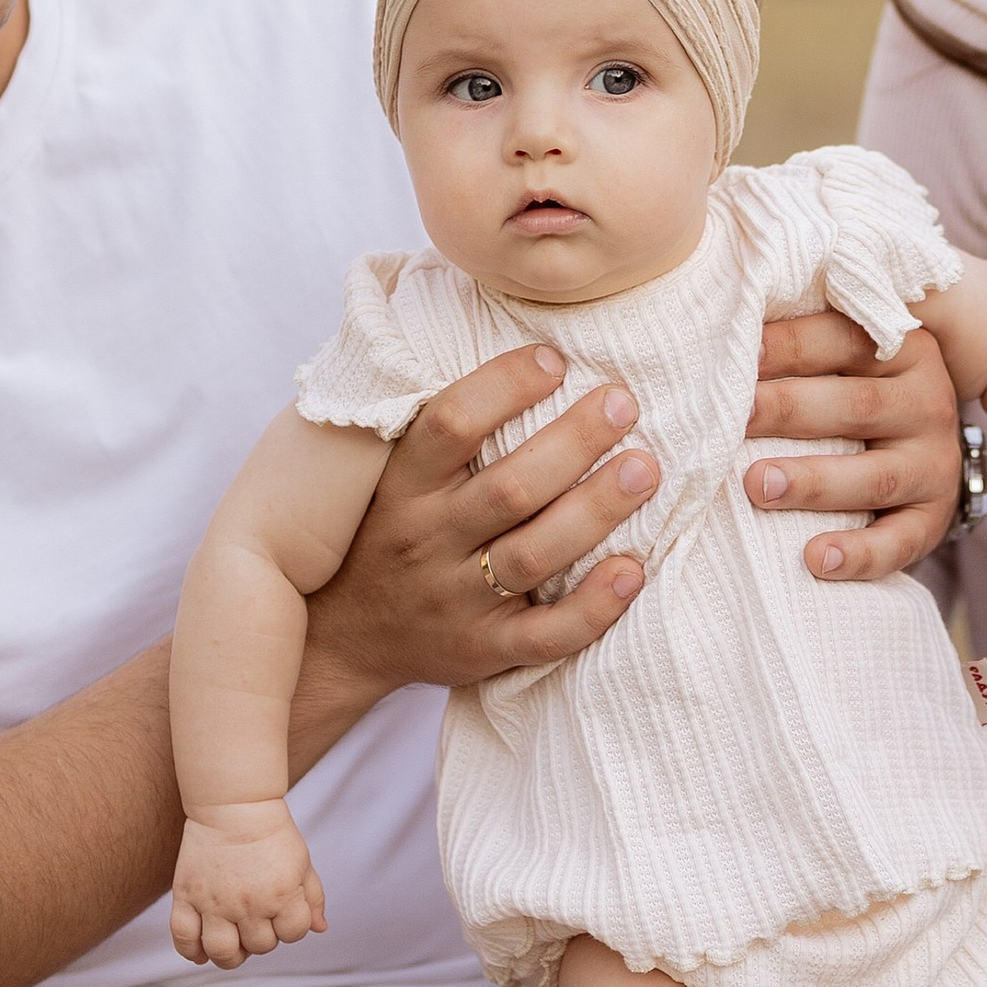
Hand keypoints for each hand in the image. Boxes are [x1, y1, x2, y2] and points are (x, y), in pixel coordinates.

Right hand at [171, 802, 326, 970]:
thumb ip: (313, 898)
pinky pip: (183, 937)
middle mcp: (248, 904)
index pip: (293, 934)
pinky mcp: (187, 896)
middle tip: (256, 919)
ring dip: (230, 956)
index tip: (282, 911)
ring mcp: (215, 902)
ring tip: (231, 942)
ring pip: (222, 952)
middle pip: (260, 946)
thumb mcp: (302, 862)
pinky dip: (191, 951)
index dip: (291, 926)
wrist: (233, 805)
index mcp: (281, 894)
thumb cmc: (271, 832)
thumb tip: (319, 928)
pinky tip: (201, 951)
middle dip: (262, 937)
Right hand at [292, 346, 659, 753]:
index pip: (448, 426)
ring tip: (646, 468)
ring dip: (595, 510)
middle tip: (624, 401)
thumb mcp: (384, 474)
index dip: (503, 387)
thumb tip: (501, 336)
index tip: (554, 359)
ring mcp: (455, 600)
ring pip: (532, 556)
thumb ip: (434, 421)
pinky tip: (634, 569)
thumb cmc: (383, 533)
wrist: (340, 640)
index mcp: (401, 487)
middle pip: (508, 488)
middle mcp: (426, 541)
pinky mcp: (485, 651)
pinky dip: (593, 607)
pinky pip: (545, 635)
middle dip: (573, 441)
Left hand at [744, 310, 961, 580]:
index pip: (844, 340)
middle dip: (790, 411)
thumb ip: (798, 335)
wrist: (925, 444)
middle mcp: (925, 402)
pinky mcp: (932, 519)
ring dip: (815, 482)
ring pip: (876, 476)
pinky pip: (898, 541)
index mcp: (901, 349)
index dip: (790, 345)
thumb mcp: (845, 353)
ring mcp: (934, 464)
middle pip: (856, 405)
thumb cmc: (854, 390)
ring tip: (759, 486)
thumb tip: (716, 317)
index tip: (737, 353)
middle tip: (733, 421)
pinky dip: (859, 555)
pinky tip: (815, 561)